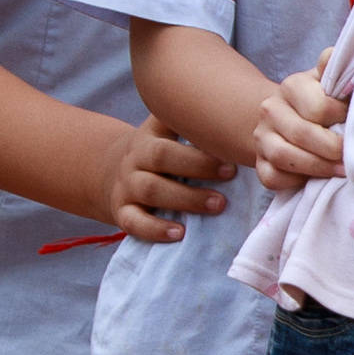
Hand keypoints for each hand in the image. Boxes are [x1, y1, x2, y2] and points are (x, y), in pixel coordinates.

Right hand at [102, 124, 228, 243]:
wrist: (108, 172)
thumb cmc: (160, 153)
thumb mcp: (169, 133)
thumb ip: (197, 127)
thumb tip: (245, 121)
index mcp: (151, 136)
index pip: (170, 129)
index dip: (201, 140)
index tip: (231, 152)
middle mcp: (136, 158)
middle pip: (161, 157)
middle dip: (197, 166)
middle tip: (231, 174)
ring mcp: (126, 186)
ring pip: (150, 190)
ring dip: (185, 198)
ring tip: (218, 206)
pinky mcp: (121, 212)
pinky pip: (133, 221)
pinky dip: (155, 229)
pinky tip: (180, 233)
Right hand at [252, 67, 345, 193]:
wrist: (289, 118)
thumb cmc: (321, 100)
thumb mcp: (329, 81)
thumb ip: (333, 68)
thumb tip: (332, 55)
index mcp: (292, 86)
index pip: (316, 107)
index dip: (340, 118)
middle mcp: (271, 110)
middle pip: (301, 134)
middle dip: (332, 149)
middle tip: (353, 158)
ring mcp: (262, 138)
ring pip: (284, 157)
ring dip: (317, 168)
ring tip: (342, 172)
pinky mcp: (259, 163)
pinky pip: (272, 178)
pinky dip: (294, 182)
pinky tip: (314, 180)